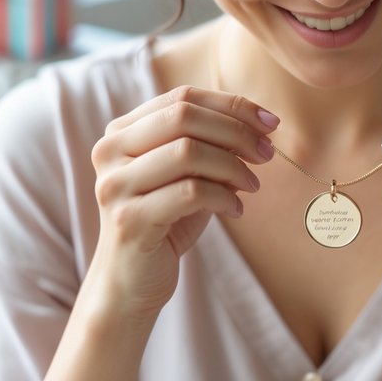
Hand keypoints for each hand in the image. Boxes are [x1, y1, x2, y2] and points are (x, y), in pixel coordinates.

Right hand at [88, 85, 276, 320]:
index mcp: (121, 132)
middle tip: (266, 154)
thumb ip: (210, 145)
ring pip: (188, 152)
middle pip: (184, 117)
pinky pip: (190, 193)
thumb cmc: (164, 222)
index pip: (182, 98)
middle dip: (236, 132)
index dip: (231, 105)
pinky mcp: (129, 219)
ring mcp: (115, 185)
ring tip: (251, 186)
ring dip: (232, 166)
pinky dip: (223, 197)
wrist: (130, 282)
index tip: (270, 122)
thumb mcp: (186, 175)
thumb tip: (261, 123)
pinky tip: (235, 209)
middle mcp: (110, 152)